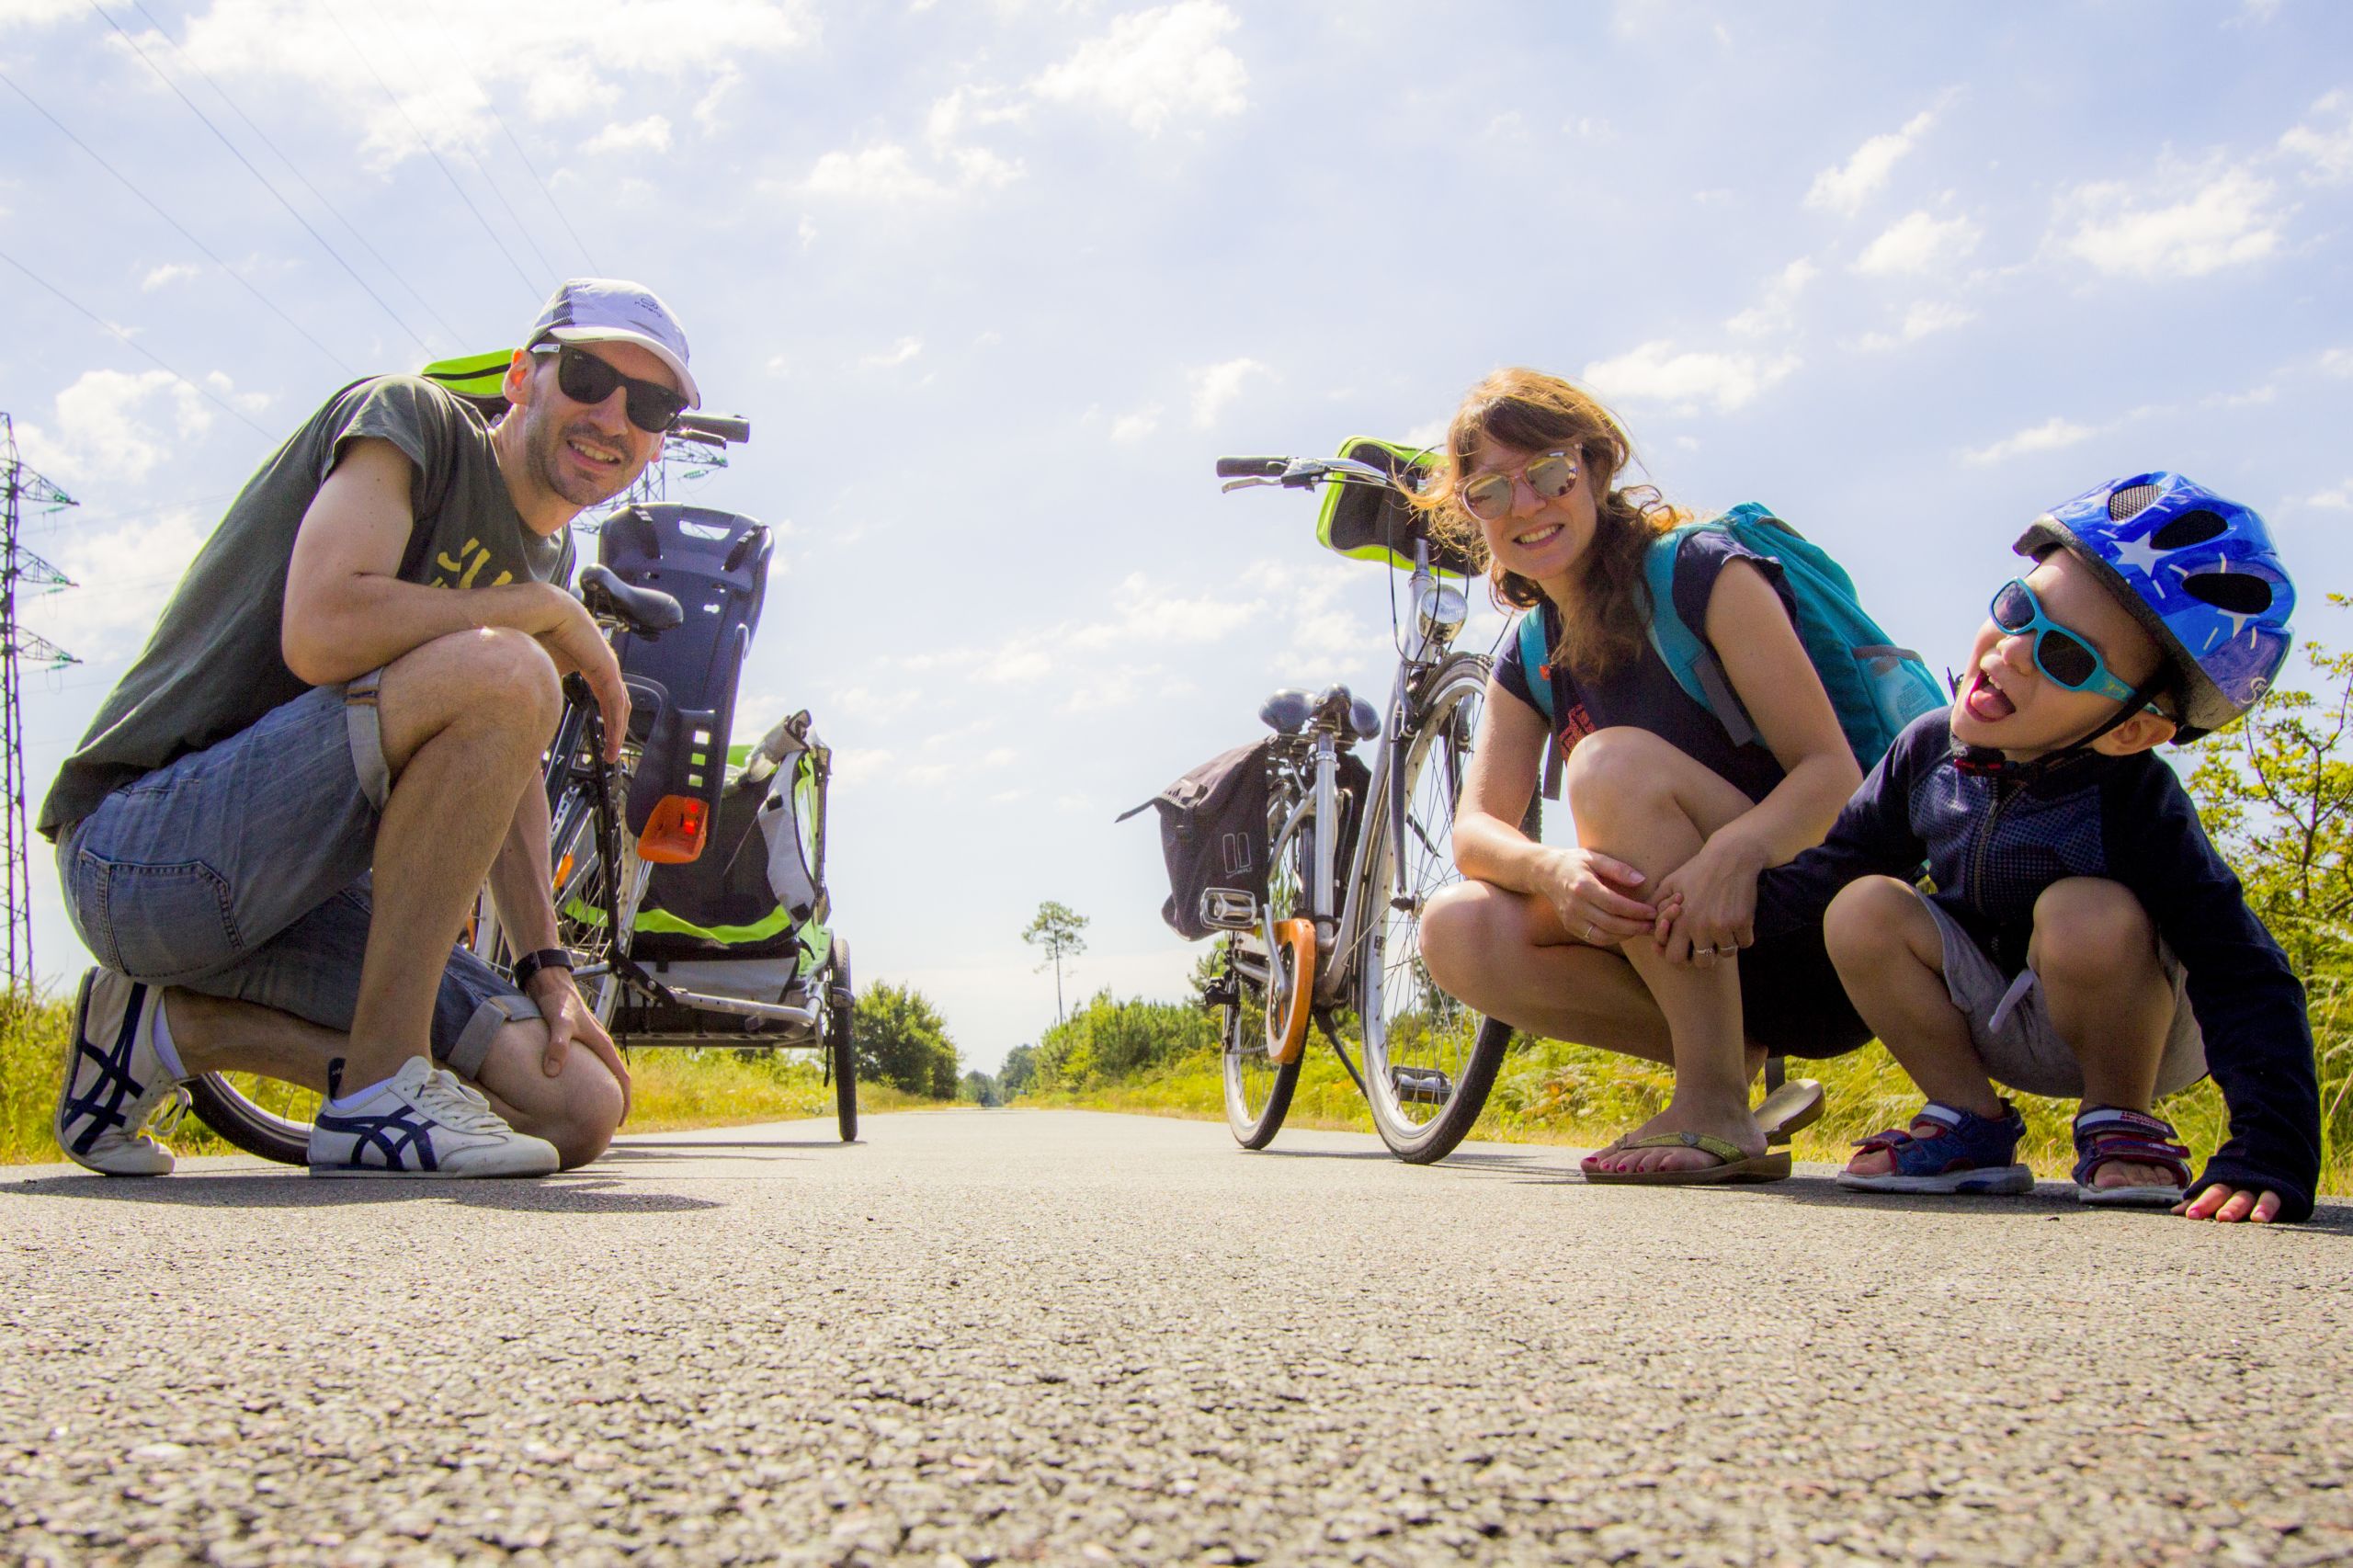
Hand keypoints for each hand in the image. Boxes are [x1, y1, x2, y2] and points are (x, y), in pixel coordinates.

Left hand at [529, 966, 631, 1120]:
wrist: (551, 983)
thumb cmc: (558, 1001)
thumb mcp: (558, 1022)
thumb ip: (557, 1045)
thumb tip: (553, 1072)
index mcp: (602, 1044)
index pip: (621, 1077)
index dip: (623, 1100)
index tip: (620, 1120)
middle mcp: (599, 1046)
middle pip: (615, 1078)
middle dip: (615, 1100)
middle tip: (607, 1123)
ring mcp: (589, 1044)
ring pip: (602, 1073)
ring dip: (602, 1091)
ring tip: (593, 1111)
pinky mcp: (577, 1042)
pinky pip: (589, 1067)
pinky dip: (589, 1082)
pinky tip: (574, 1090)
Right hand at [537, 591, 629, 761]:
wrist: (532, 612)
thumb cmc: (530, 634)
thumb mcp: (541, 670)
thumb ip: (546, 688)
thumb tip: (535, 710)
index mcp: (589, 664)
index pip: (605, 698)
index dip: (606, 722)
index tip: (603, 745)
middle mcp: (602, 663)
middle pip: (616, 703)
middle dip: (615, 730)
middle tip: (610, 754)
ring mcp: (606, 662)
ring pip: (618, 703)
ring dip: (616, 730)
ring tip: (611, 752)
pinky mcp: (604, 664)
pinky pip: (613, 697)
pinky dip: (614, 719)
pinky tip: (611, 736)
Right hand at [1535, 846, 1654, 946]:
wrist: (1545, 873)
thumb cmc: (1574, 862)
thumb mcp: (1594, 857)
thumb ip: (1618, 868)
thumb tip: (1641, 880)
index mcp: (1582, 887)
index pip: (1614, 904)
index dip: (1636, 911)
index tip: (1652, 911)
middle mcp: (1575, 906)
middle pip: (1610, 923)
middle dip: (1635, 927)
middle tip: (1653, 925)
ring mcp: (1571, 919)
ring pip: (1602, 936)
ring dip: (1625, 936)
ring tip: (1642, 929)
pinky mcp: (1570, 927)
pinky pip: (1594, 938)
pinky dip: (1612, 938)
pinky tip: (1625, 932)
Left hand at [1649, 837, 1762, 967]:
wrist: (1731, 855)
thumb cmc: (1698, 869)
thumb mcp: (1670, 883)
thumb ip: (1655, 905)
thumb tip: (1645, 923)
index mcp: (1680, 921)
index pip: (1674, 958)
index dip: (1680, 957)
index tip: (1687, 948)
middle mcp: (1700, 927)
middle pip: (1702, 963)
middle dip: (1704, 957)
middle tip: (1708, 944)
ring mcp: (1723, 926)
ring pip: (1726, 953)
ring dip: (1725, 945)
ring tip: (1724, 930)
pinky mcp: (1743, 922)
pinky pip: (1745, 943)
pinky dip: (1743, 936)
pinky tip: (1739, 923)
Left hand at [2174, 1184, 2280, 1222]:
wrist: (2273, 1156)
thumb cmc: (2239, 1180)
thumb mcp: (2220, 1187)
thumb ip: (2201, 1200)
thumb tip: (2175, 1212)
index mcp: (2222, 1182)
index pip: (2208, 1192)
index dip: (2200, 1203)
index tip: (2190, 1216)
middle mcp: (2238, 1184)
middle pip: (2226, 1193)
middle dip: (2222, 1205)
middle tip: (2220, 1218)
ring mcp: (2258, 1186)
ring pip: (2250, 1196)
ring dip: (2247, 1207)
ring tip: (2250, 1219)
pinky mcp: (2279, 1191)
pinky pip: (2273, 1199)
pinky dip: (2268, 1208)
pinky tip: (2262, 1219)